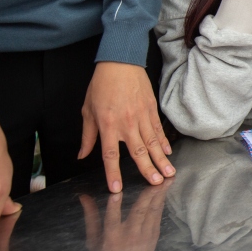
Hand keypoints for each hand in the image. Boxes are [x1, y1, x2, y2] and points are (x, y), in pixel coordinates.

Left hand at [79, 62, 174, 193]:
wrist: (120, 62)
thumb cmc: (101, 85)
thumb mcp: (88, 110)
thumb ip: (87, 135)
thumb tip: (82, 155)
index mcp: (108, 125)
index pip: (110, 154)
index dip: (113, 173)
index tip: (117, 188)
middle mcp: (126, 123)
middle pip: (138, 152)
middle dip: (148, 169)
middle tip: (157, 184)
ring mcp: (141, 116)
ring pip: (152, 142)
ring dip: (161, 159)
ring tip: (169, 172)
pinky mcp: (151, 109)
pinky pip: (158, 129)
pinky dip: (163, 141)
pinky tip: (167, 152)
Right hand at [79, 181, 169, 250]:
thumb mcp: (93, 240)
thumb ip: (90, 217)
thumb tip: (83, 196)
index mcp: (112, 238)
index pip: (112, 219)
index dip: (114, 206)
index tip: (116, 192)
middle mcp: (129, 235)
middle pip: (138, 213)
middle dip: (147, 195)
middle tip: (155, 179)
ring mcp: (144, 235)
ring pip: (152, 212)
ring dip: (160, 195)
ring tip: (167, 180)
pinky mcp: (154, 235)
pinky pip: (158, 216)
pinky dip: (161, 202)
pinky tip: (165, 190)